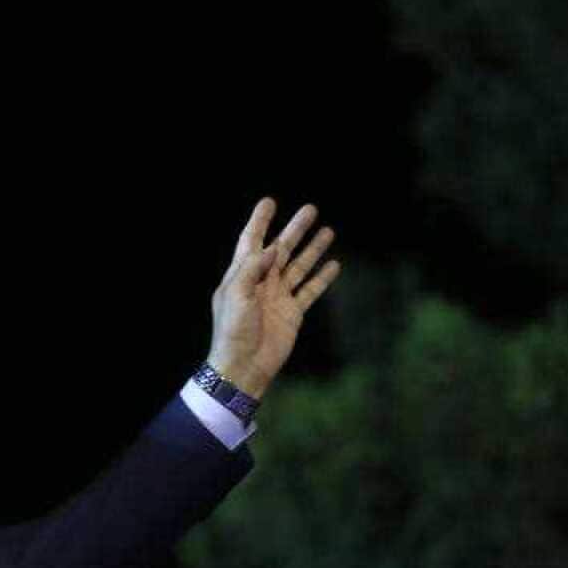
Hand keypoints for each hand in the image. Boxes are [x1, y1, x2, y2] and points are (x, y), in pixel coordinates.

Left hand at [206, 198, 341, 398]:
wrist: (244, 365)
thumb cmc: (233, 331)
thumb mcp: (236, 295)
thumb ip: (252, 269)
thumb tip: (271, 248)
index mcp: (242, 274)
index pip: (252, 241)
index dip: (260, 221)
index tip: (270, 201)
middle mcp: (261, 282)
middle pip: (282, 248)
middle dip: (295, 229)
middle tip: (311, 209)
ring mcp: (278, 297)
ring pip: (299, 266)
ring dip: (313, 249)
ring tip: (328, 230)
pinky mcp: (292, 313)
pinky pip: (310, 291)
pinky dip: (322, 278)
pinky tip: (334, 265)